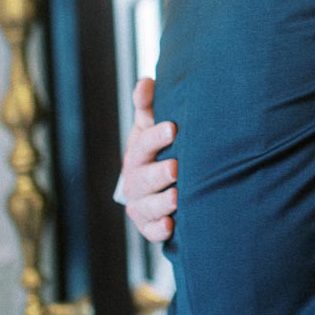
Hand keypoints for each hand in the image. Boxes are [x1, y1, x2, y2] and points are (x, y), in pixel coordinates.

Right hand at [121, 77, 178, 242]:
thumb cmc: (162, 144)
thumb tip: (145, 82)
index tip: (173, 128)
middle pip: (142, 178)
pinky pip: (150, 232)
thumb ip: (149, 105)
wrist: (166, 180)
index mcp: (137, 152)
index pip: (142, 144)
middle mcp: (135, 180)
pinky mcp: (149, 225)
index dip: (155, 137)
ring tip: (178, 197)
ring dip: (160, 203)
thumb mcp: (155, 123)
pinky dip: (159, 230)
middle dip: (157, 173)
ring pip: (145, 206)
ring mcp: (141, 204)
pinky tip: (171, 225)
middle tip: (176, 167)